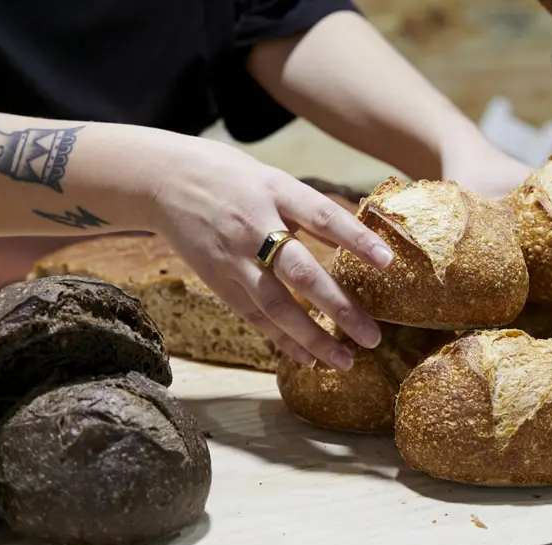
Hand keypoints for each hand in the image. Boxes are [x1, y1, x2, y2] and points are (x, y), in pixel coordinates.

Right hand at [147, 135, 393, 370]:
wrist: (163, 179)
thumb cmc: (229, 176)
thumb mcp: (273, 180)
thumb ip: (309, 211)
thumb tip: (351, 241)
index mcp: (275, 191)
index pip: (323, 216)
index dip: (356, 239)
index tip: (389, 261)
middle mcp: (254, 226)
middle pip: (300, 272)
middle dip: (339, 307)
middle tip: (373, 336)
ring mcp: (233, 257)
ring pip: (275, 305)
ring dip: (312, 337)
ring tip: (345, 361)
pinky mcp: (217, 279)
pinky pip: (253, 315)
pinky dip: (281, 339)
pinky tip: (308, 359)